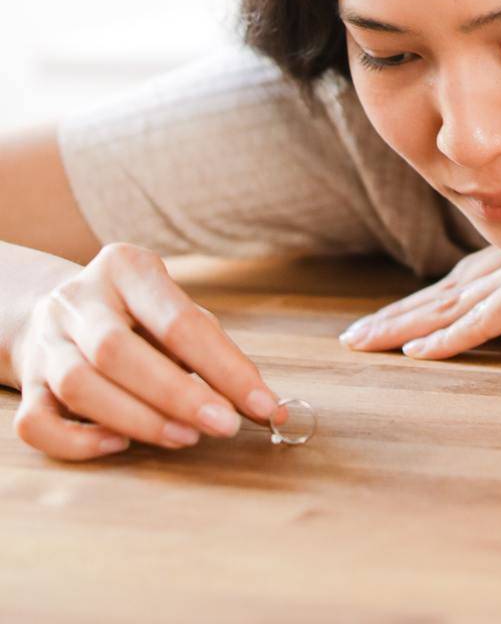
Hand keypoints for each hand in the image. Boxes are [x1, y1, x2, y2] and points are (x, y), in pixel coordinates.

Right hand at [10, 241, 280, 462]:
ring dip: (138, 420)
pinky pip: (38, 423)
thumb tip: (261, 402)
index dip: (225, 366)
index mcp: (125, 268)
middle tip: (223, 425)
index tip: (263, 405)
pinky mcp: (25, 383)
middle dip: (177, 395)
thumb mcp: (169, 308)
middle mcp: (78, 299)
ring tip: (185, 437)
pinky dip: (80, 443)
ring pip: (79, 386)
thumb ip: (207, 346)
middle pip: (118, 351)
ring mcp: (45, 341)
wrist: (55, 310)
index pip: (177, 319)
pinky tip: (120, 445)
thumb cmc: (134, 315)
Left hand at [338, 225, 500, 367]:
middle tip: (353, 339)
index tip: (384, 325)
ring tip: (364, 346)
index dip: (421, 302)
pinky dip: (448, 339)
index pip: (463, 279)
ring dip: (404, 327)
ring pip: (454, 301)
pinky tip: (417, 357)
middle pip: (446, 287)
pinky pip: (484, 320)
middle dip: (396, 314)